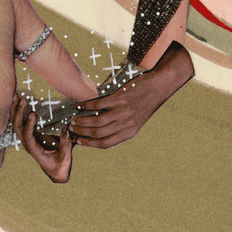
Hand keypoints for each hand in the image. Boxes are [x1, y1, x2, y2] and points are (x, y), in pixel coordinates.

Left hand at [14, 95, 72, 182]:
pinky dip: (18, 111)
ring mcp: (27, 138)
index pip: (27, 136)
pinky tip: (18, 101)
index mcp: (34, 150)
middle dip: (19, 113)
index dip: (28, 125)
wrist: (56, 172)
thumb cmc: (60, 166)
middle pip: (18, 127)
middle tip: (22, 99)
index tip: (32, 113)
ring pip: (17, 123)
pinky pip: (21, 122)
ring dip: (15, 109)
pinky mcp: (31, 135)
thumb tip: (67, 128)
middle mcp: (28, 143)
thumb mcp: (65, 157)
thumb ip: (66, 144)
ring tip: (16, 96)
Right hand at [69, 42, 193, 147]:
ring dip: (82, 122)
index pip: (105, 144)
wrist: (159, 86)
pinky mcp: (120, 98)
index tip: (78, 142)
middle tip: (72, 129)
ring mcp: (123, 111)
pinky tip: (80, 105)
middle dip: (82, 133)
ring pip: (97, 121)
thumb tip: (99, 130)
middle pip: (98, 134)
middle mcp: (126, 124)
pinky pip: (99, 104)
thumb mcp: (136, 119)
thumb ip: (121, 126)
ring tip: (73, 120)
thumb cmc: (145, 102)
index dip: (89, 144)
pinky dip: (87, 106)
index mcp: (129, 132)